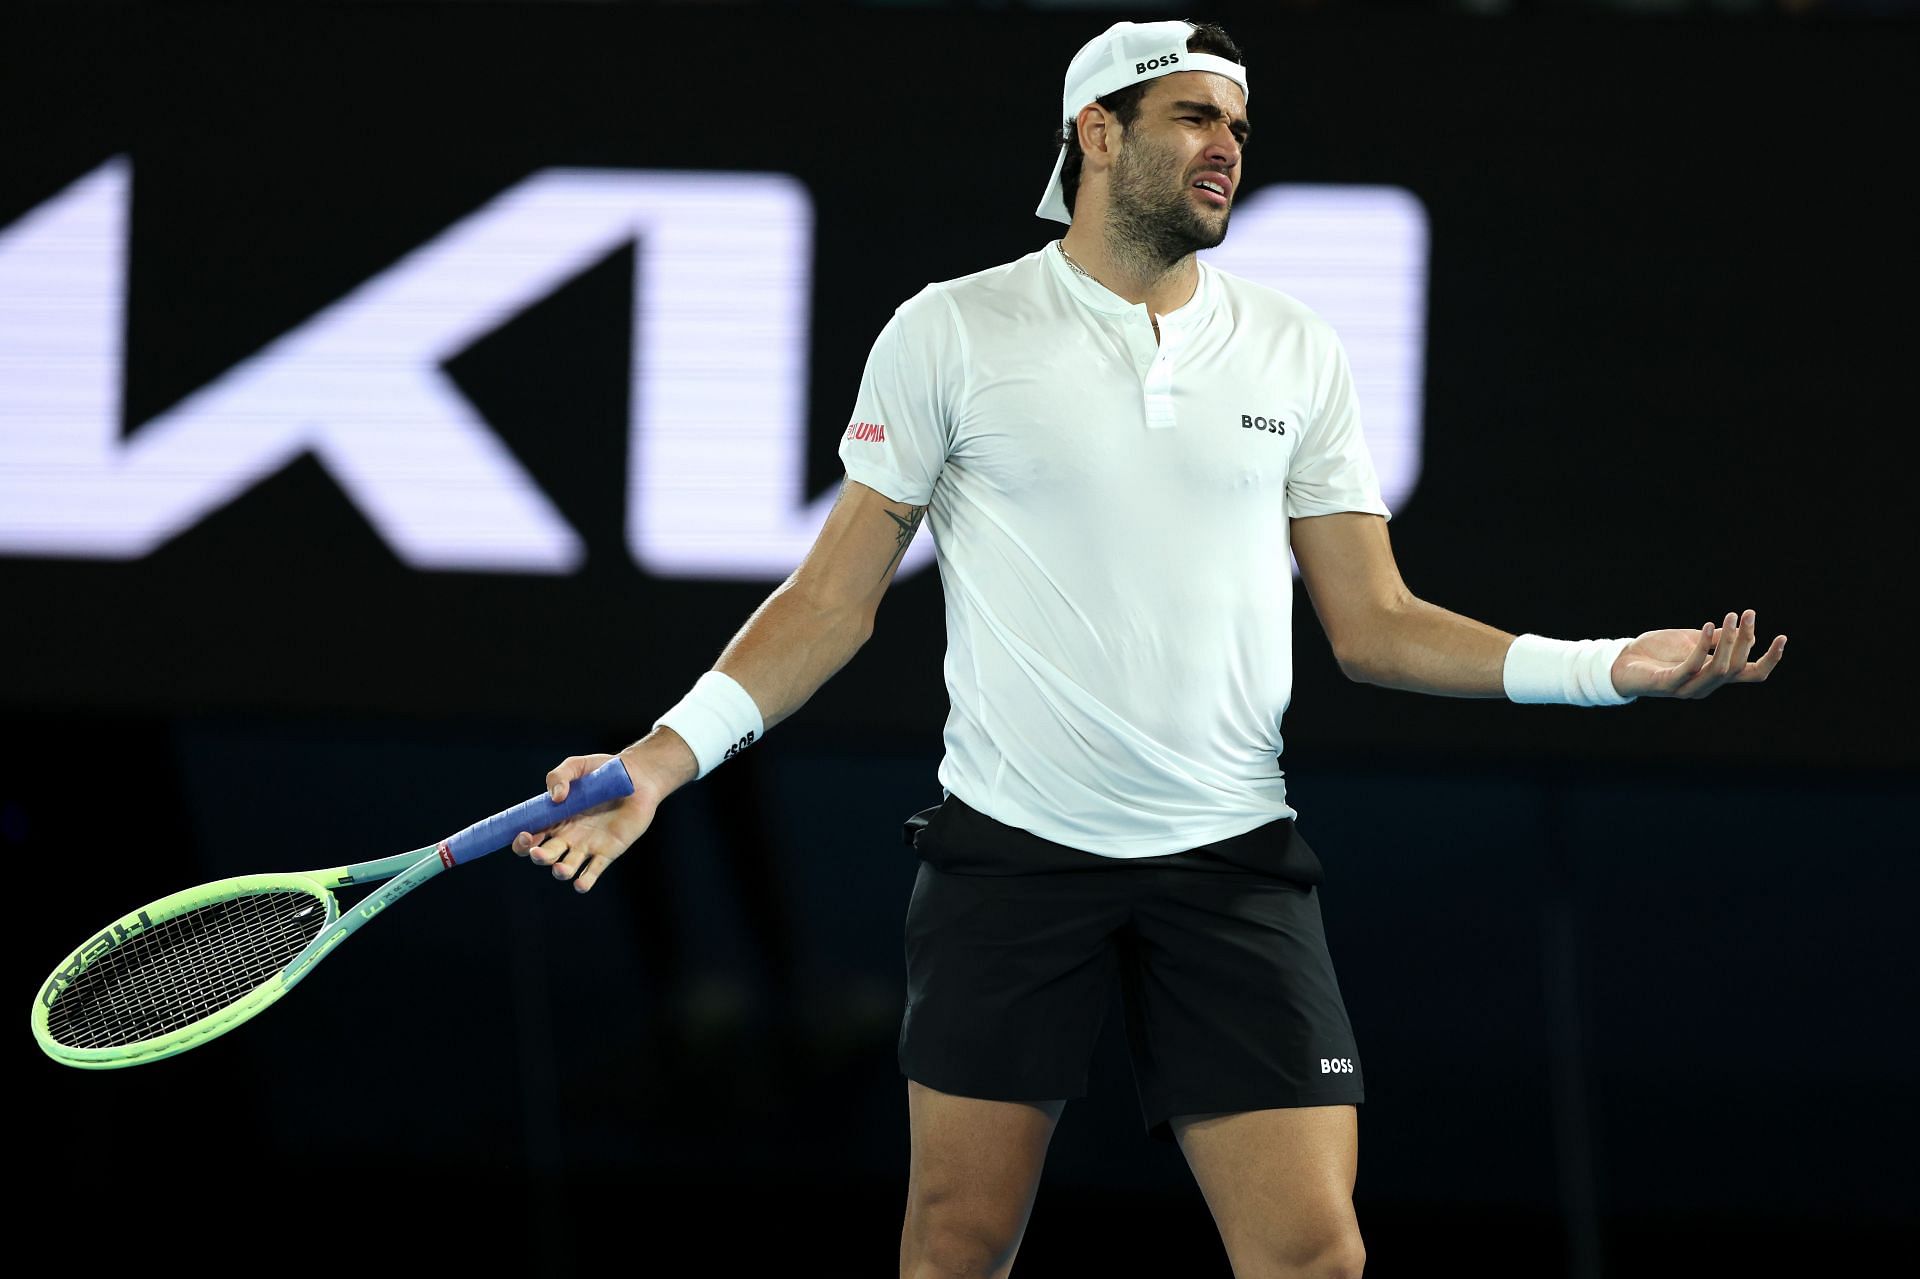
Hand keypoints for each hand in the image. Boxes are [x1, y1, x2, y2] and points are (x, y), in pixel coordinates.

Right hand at [510, 749, 660, 892]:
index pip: (530, 837)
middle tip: (538, 852)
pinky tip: (581, 884)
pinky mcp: (607, 852)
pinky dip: (584, 882)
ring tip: (561, 869)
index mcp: (554, 818)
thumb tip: (556, 798)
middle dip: (537, 857)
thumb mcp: (577, 766)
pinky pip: (592, 872)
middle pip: (544, 855)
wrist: (638, 777)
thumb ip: (559, 776)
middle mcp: (567, 836)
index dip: (522, 841)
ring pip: (566, 868)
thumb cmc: (603, 771)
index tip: (525, 835)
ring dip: (560, 872)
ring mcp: (586, 846)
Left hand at [1611, 609, 1786, 699]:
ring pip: (1720, 669)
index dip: (1770, 659)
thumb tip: (1746, 632)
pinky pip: (1692, 666)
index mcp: (1715, 676)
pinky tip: (1709, 625)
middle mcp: (1705, 686)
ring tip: (1729, 616)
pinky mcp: (1669, 683)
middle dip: (1745, 639)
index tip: (1782, 637)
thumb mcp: (1693, 640)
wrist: (1621, 662)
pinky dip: (1703, 646)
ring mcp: (1688, 687)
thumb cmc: (1658, 652)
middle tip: (1747, 613)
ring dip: (1728, 641)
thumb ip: (1718, 640)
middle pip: (1738, 667)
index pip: (1752, 674)